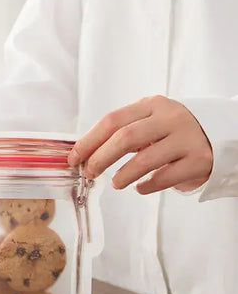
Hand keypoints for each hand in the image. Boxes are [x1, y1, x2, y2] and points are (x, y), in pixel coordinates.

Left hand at [68, 95, 212, 193]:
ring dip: (123, 175)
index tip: (74, 158)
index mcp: (151, 106)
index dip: (89, 141)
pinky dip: (146, 186)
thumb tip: (83, 154)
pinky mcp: (199, 160)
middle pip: (125, 137)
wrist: (219, 136)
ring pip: (145, 159)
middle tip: (90, 173)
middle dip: (101, 158)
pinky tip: (140, 188)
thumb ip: (121, 133)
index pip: (112, 121)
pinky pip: (164, 177)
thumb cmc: (171, 133)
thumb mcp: (149, 123)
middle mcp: (170, 118)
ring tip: (116, 183)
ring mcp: (187, 138)